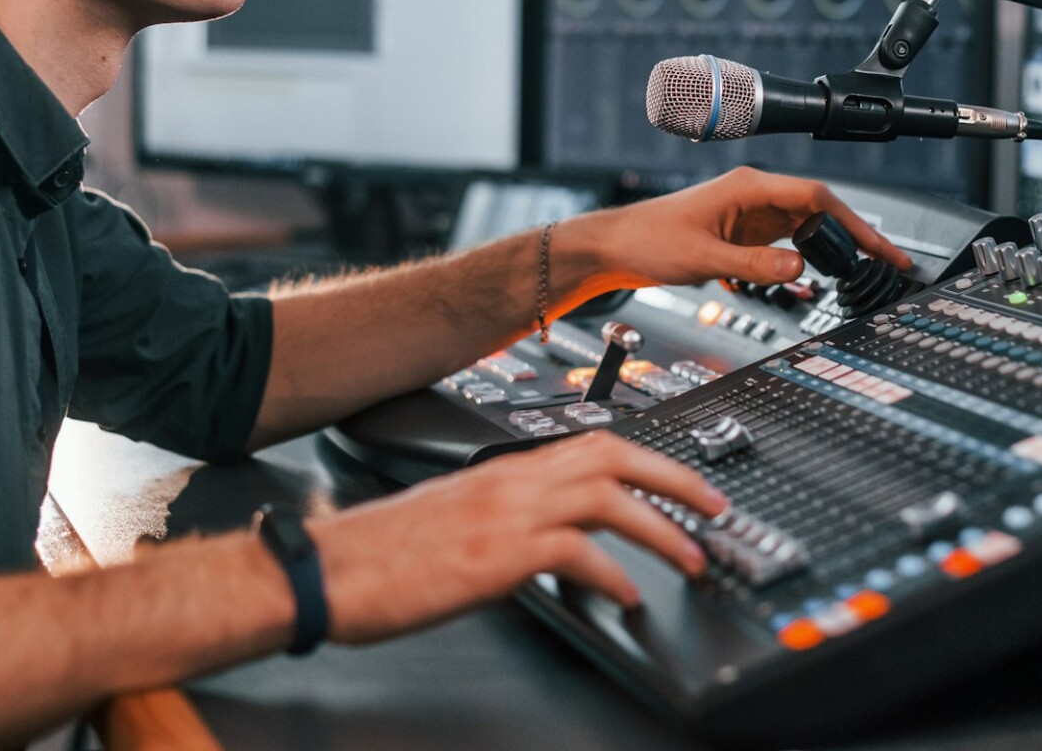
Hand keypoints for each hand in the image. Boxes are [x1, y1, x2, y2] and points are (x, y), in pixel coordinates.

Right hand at [306, 433, 724, 643]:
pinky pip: (577, 551)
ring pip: (608, 494)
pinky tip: (629, 598)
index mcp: (503, 470)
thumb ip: (507, 526)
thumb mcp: (456, 524)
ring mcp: (506, 513)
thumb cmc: (378, 555)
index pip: (592, 444)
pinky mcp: (497, 554)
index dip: (648, 459)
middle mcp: (511, 480)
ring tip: (693, 556)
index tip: (682, 482)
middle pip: (615, 454)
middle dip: (676, 477)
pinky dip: (614, 575)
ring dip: (662, 525)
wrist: (326, 571)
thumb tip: (549, 550)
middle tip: (715, 506)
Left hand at [559, 167, 908, 307]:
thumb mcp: (704, 258)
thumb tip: (799, 271)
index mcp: (748, 188)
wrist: (616, 246)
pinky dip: (806, 257)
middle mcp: (753, 196)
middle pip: (819, 210)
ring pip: (805, 226)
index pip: (817, 197)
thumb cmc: (648, 239)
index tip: (880, 247)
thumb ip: (753, 265)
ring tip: (866, 270)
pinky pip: (785, 242)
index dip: (855, 223)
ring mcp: (749, 214)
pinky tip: (818, 276)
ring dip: (834, 247)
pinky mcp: (742, 233)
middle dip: (855, 236)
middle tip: (887, 263)